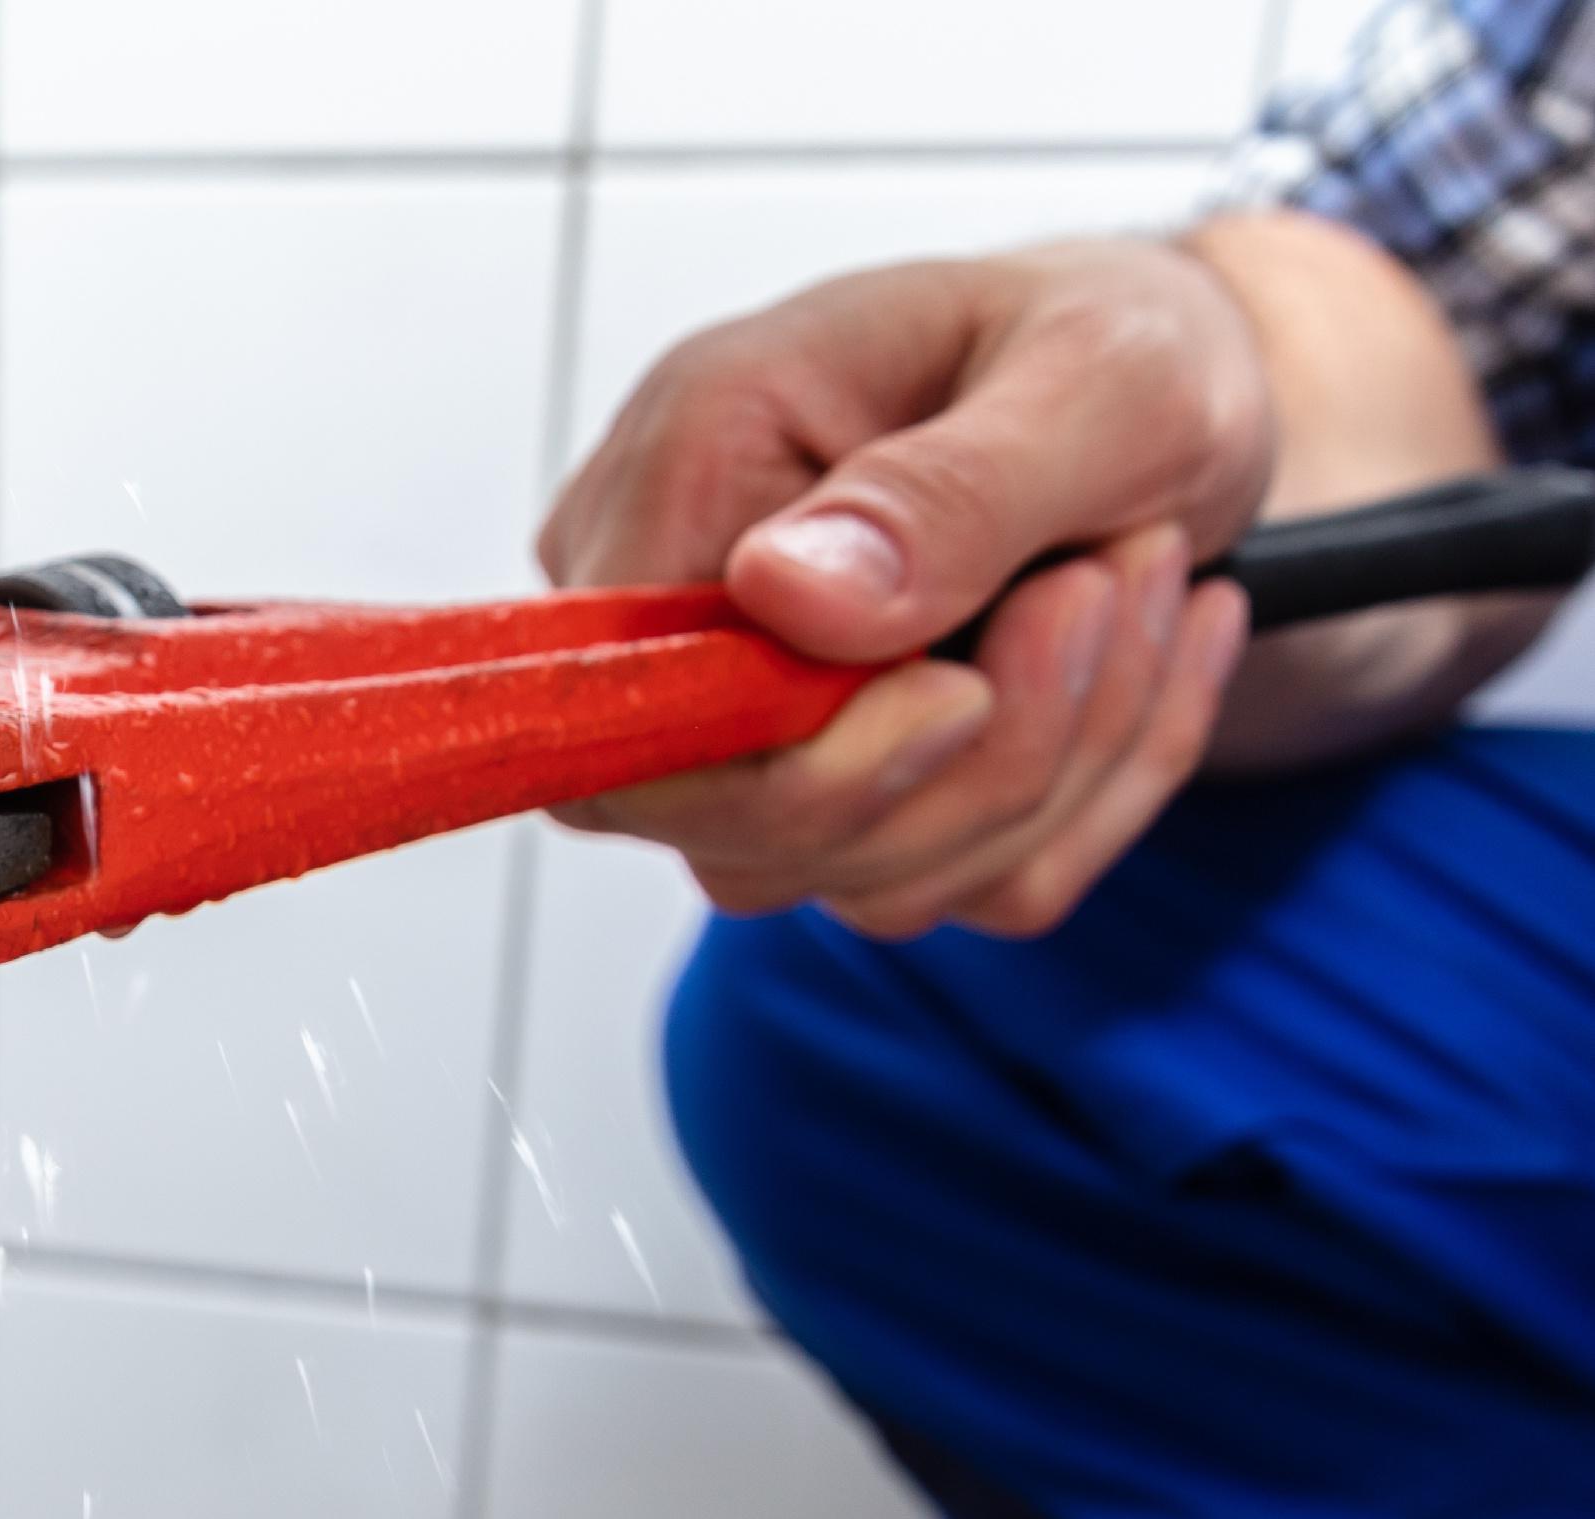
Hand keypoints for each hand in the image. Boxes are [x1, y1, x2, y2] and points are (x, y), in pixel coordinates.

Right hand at [542, 237, 1267, 937]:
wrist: (1181, 396)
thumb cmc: (1119, 346)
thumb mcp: (1102, 372)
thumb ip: (945, 490)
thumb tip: (780, 596)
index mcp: (687, 468)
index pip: (622, 715)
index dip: (786, 762)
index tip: (965, 687)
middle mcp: (679, 614)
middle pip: (740, 835)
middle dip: (980, 757)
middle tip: (1119, 581)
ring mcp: (746, 726)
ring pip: (864, 877)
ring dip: (1060, 763)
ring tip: (1142, 583)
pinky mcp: (840, 798)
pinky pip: (955, 887)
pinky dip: (1091, 799)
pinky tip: (1139, 657)